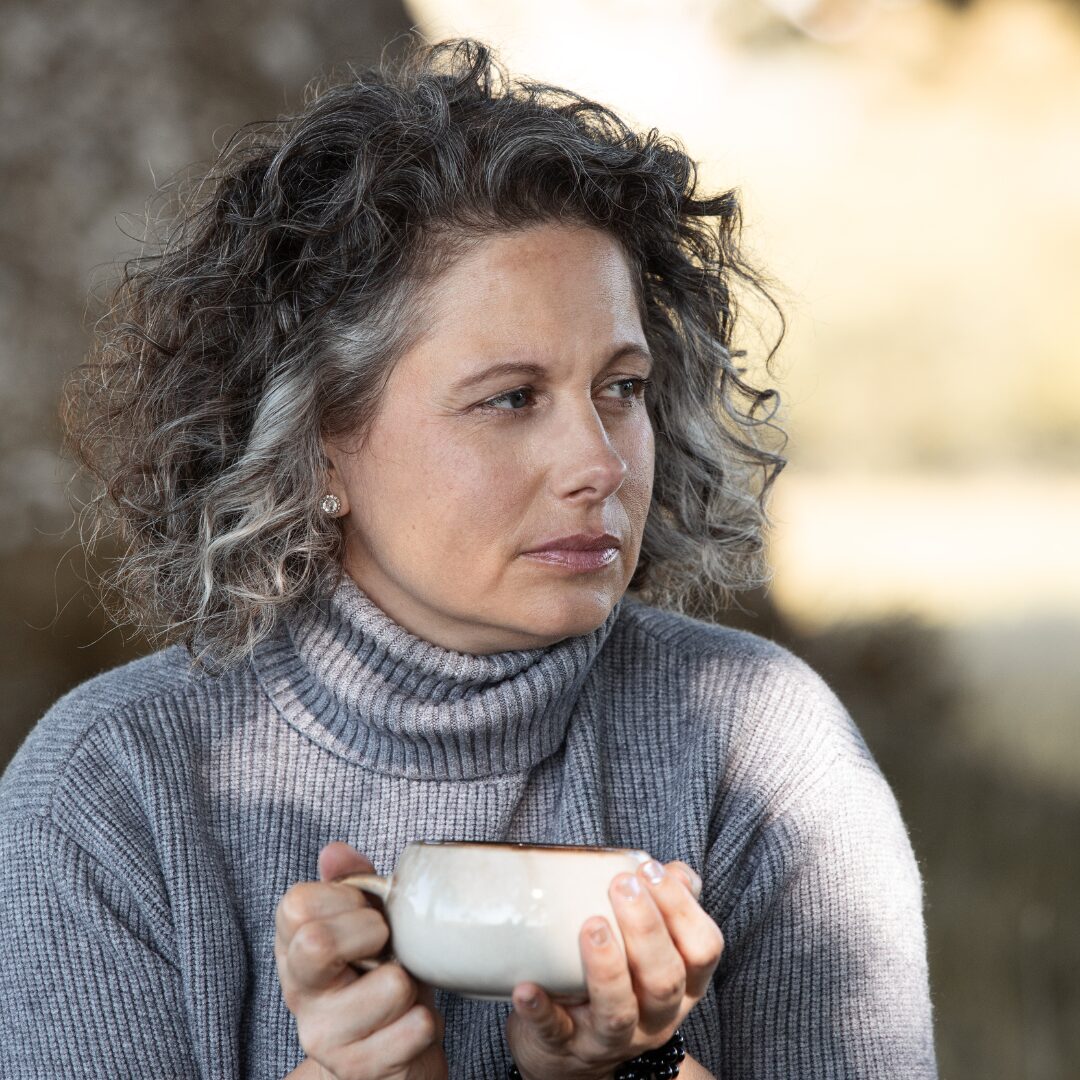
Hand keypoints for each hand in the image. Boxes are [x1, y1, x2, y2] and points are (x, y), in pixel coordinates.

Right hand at [274, 842, 447, 1079]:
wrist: (392, 1055)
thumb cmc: (379, 972)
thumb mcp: (365, 920)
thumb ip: (350, 881)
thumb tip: (334, 852)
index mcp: (291, 948)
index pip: (298, 904)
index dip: (345, 900)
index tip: (365, 914)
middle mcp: (298, 993)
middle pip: (318, 943)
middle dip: (373, 933)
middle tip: (386, 947)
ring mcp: (324, 1037)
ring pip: (391, 986)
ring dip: (411, 982)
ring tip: (403, 990)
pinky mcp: (358, 1071)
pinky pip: (417, 1027)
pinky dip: (428, 1020)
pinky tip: (413, 1022)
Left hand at [506, 859, 722, 1079]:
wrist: (571, 1052)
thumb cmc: (618, 981)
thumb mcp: (647, 949)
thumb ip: (663, 907)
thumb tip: (676, 869)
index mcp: (682, 985)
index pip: (703, 949)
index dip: (683, 908)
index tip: (650, 870)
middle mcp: (655, 1017)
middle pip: (664, 979)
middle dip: (646, 929)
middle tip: (622, 886)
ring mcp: (611, 1039)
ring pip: (618, 1012)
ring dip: (607, 968)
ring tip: (591, 926)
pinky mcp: (564, 1047)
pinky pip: (554, 1032)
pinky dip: (541, 1011)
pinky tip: (526, 989)